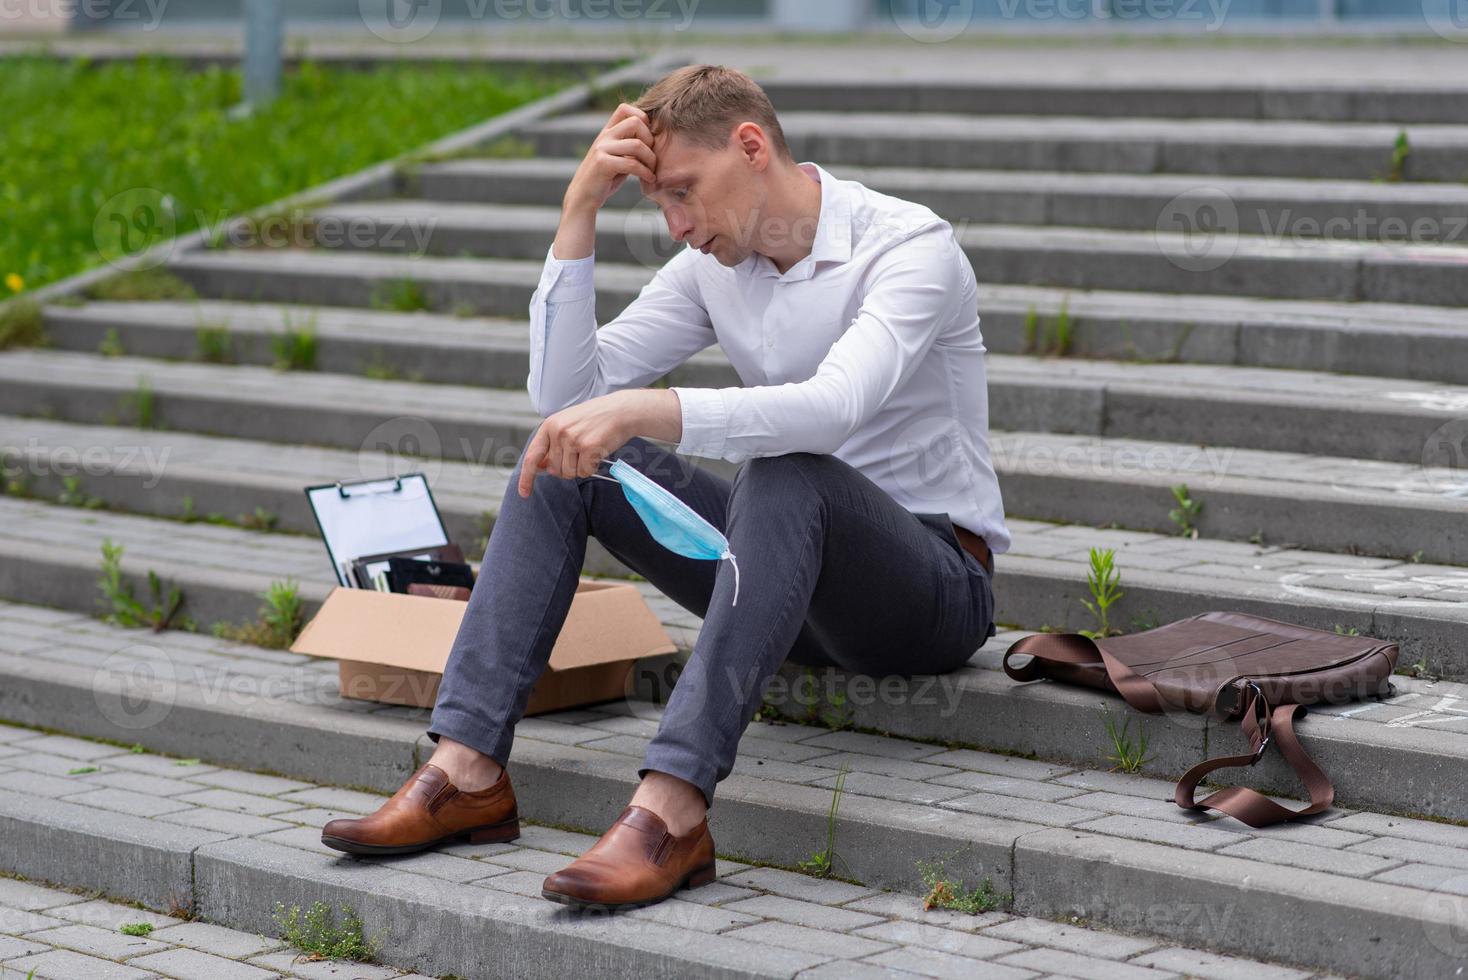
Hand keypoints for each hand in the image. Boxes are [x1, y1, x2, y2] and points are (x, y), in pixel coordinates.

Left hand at [518, 390, 637, 497]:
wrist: (620, 410)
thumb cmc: (595, 419)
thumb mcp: (568, 425)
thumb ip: (553, 445)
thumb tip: (541, 467)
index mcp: (549, 425)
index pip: (532, 456)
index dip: (526, 477)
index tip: (524, 493)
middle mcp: (558, 432)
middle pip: (555, 470)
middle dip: (567, 468)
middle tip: (580, 453)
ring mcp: (573, 439)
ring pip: (569, 473)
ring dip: (581, 468)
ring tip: (590, 451)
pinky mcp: (588, 447)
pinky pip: (585, 471)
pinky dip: (592, 467)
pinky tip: (598, 452)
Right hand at [563, 102, 657, 215]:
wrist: (583, 197)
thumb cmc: (605, 179)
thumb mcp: (618, 157)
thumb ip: (630, 145)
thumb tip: (654, 136)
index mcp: (607, 132)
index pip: (625, 109)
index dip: (642, 118)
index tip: (648, 139)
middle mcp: (604, 136)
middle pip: (635, 122)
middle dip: (650, 139)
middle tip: (652, 157)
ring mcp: (602, 149)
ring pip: (637, 144)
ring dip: (651, 159)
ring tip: (652, 170)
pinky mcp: (602, 164)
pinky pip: (632, 164)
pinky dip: (645, 172)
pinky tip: (650, 179)